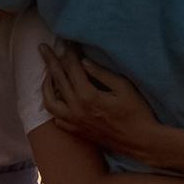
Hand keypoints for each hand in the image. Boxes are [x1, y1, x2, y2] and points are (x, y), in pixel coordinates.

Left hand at [41, 41, 166, 154]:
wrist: (140, 142)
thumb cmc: (136, 113)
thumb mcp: (124, 88)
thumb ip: (102, 74)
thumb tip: (84, 62)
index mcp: (88, 96)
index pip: (73, 70)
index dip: (69, 54)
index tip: (67, 42)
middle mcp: (76, 109)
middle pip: (58, 80)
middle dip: (50, 61)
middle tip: (42, 48)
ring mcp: (74, 122)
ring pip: (50, 102)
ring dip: (46, 85)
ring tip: (47, 73)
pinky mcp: (77, 131)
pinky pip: (57, 118)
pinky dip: (53, 105)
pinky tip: (57, 97)